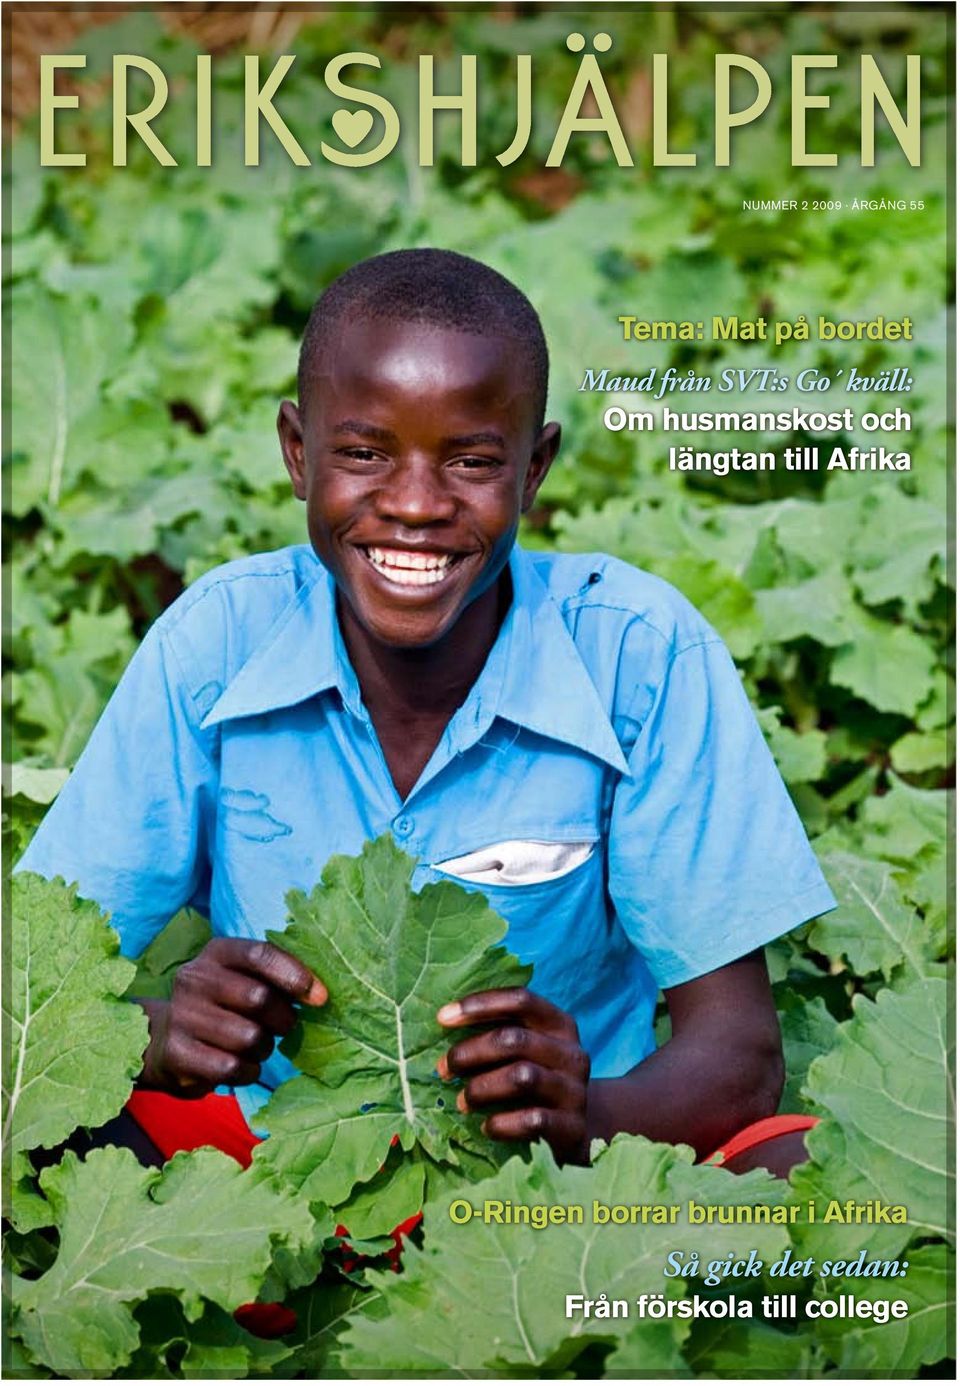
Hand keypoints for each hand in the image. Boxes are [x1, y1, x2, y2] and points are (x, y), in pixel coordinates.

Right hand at [137, 938, 326, 1096]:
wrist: (163, 1038)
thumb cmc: (221, 1004)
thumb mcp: (241, 977)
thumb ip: (275, 976)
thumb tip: (320, 993)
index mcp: (217, 952)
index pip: (260, 954)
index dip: (295, 975)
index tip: (320, 997)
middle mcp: (194, 978)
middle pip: (259, 999)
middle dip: (283, 1019)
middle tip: (283, 1026)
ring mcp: (182, 1016)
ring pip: (249, 1037)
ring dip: (265, 1048)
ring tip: (257, 1045)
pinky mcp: (177, 1053)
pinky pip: (232, 1068)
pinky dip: (248, 1071)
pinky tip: (241, 1065)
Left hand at [436, 988, 590, 1162]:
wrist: (576, 1130)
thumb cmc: (538, 1081)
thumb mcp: (528, 1052)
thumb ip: (498, 1034)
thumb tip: (445, 1025)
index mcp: (559, 1024)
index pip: (521, 1000)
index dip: (480, 1004)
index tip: (442, 1017)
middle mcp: (571, 1052)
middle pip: (514, 1039)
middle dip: (469, 1053)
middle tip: (443, 1069)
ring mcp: (574, 1089)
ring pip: (521, 1077)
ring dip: (481, 1088)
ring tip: (461, 1101)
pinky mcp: (572, 1126)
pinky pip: (531, 1120)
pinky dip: (501, 1123)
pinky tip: (486, 1127)